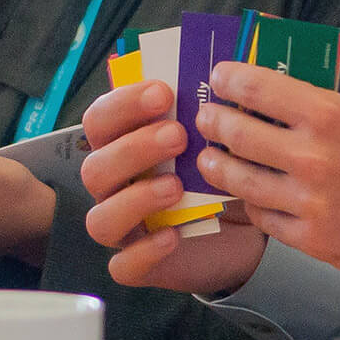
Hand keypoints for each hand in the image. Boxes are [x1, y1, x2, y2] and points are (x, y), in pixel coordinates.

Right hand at [80, 80, 266, 295]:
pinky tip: (173, 235)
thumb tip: (222, 73)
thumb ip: (210, 110)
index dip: (123, 104)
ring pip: (100, 220)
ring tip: (176, 186)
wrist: (245, 228)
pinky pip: (124, 267)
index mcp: (122, 145)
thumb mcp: (219, 138)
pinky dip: (145, 252)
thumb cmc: (219, 171)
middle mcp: (115, 187)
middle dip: (133, 149)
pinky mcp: (141, 265)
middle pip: (94, 168)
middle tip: (178, 135)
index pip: (99, 119)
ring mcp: (124, 228)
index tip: (164, 92)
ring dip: (135, 199)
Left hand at [196, 62, 339, 279]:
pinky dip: (253, 205)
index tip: (219, 78)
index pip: (258, 90)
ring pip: (243, 182)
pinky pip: (266, 220)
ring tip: (211, 159)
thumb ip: (324, 110)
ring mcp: (311, 205)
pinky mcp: (316, 242)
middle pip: (239, 135)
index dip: (231, 81)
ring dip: (220, 166)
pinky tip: (249, 195)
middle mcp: (313, 159)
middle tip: (207, 119)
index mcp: (330, 116)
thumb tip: (280, 101)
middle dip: (215, 123)